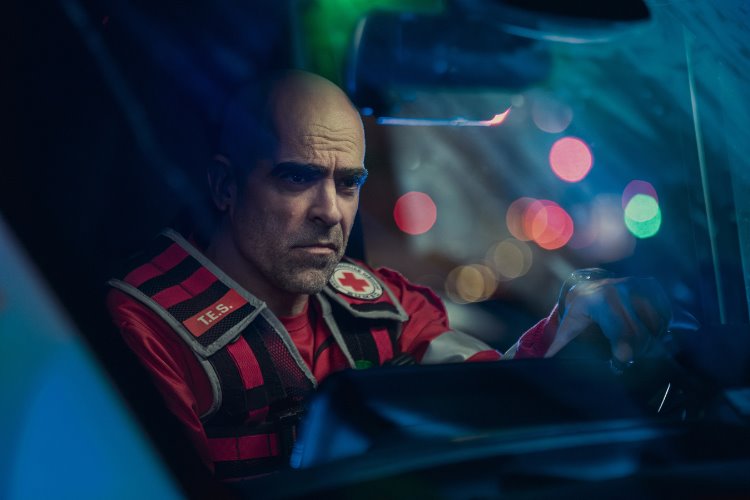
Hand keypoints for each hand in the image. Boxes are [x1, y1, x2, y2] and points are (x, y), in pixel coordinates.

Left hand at [546, 276, 671, 363]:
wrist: (591, 284)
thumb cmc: (580, 309)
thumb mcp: (569, 325)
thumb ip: (559, 342)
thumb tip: (543, 358)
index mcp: (600, 301)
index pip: (623, 338)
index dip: (624, 356)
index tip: (619, 363)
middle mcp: (620, 290)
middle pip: (640, 335)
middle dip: (637, 351)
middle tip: (629, 355)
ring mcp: (637, 285)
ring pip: (655, 326)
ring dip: (650, 339)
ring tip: (635, 340)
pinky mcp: (650, 284)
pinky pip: (664, 314)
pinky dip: (660, 325)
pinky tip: (646, 327)